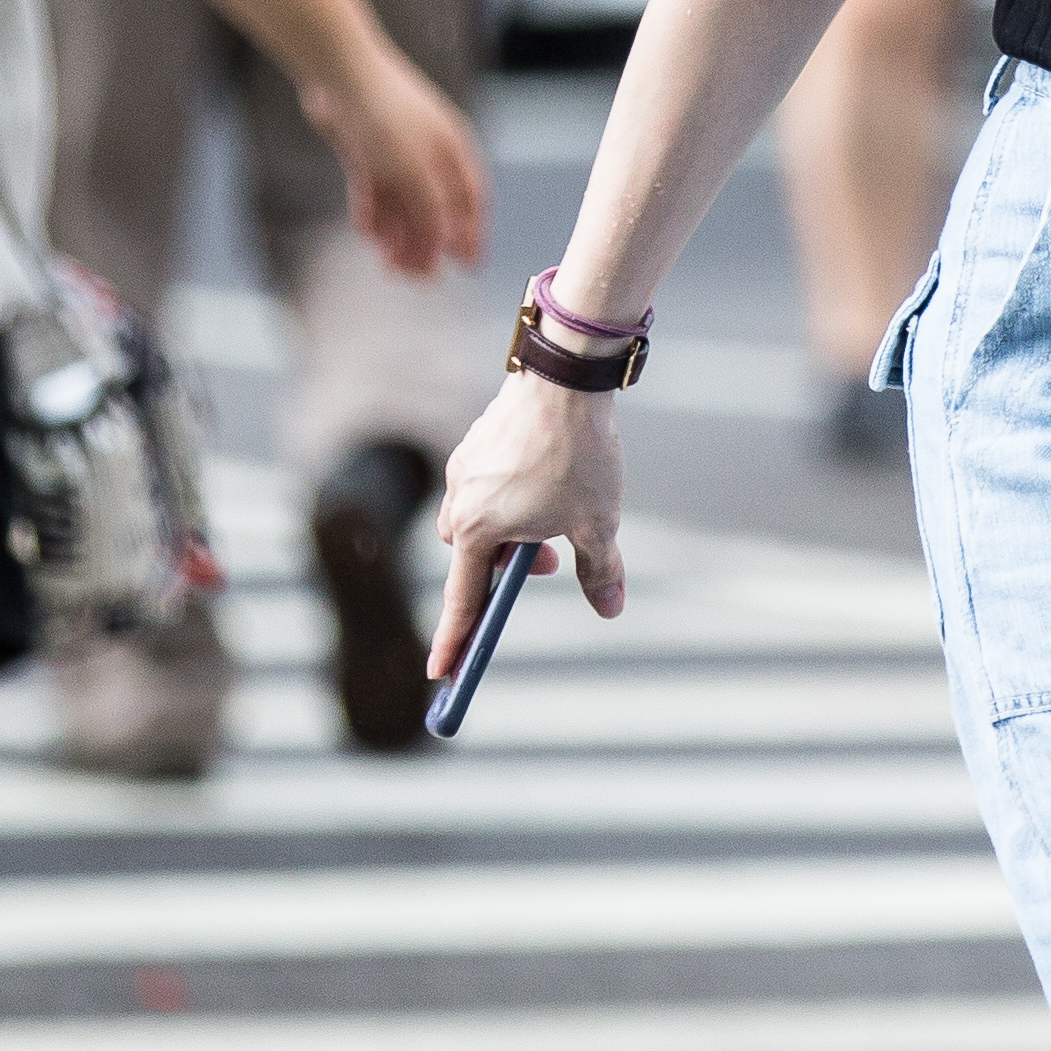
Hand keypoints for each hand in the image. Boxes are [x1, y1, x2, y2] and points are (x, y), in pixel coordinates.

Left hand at [302, 59, 490, 274]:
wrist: (339, 74)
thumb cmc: (386, 116)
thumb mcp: (414, 170)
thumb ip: (431, 209)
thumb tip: (448, 244)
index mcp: (452, 150)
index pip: (470, 200)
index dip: (471, 234)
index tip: (468, 266)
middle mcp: (428, 152)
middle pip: (433, 207)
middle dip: (426, 243)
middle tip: (417, 277)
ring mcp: (395, 151)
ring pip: (401, 203)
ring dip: (398, 234)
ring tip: (388, 264)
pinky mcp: (364, 150)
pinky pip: (374, 191)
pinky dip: (373, 213)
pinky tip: (368, 234)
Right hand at [426, 367, 630, 672]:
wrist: (567, 376)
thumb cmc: (578, 454)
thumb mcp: (598, 523)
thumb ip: (599, 572)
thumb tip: (609, 609)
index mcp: (478, 528)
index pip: (462, 601)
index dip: (454, 642)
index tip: (441, 674)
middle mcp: (459, 498)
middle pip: (469, 556)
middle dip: (502, 569)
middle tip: (545, 564)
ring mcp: (466, 465)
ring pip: (477, 517)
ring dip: (510, 530)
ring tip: (555, 518)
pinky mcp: (479, 440)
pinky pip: (485, 483)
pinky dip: (511, 496)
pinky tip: (548, 477)